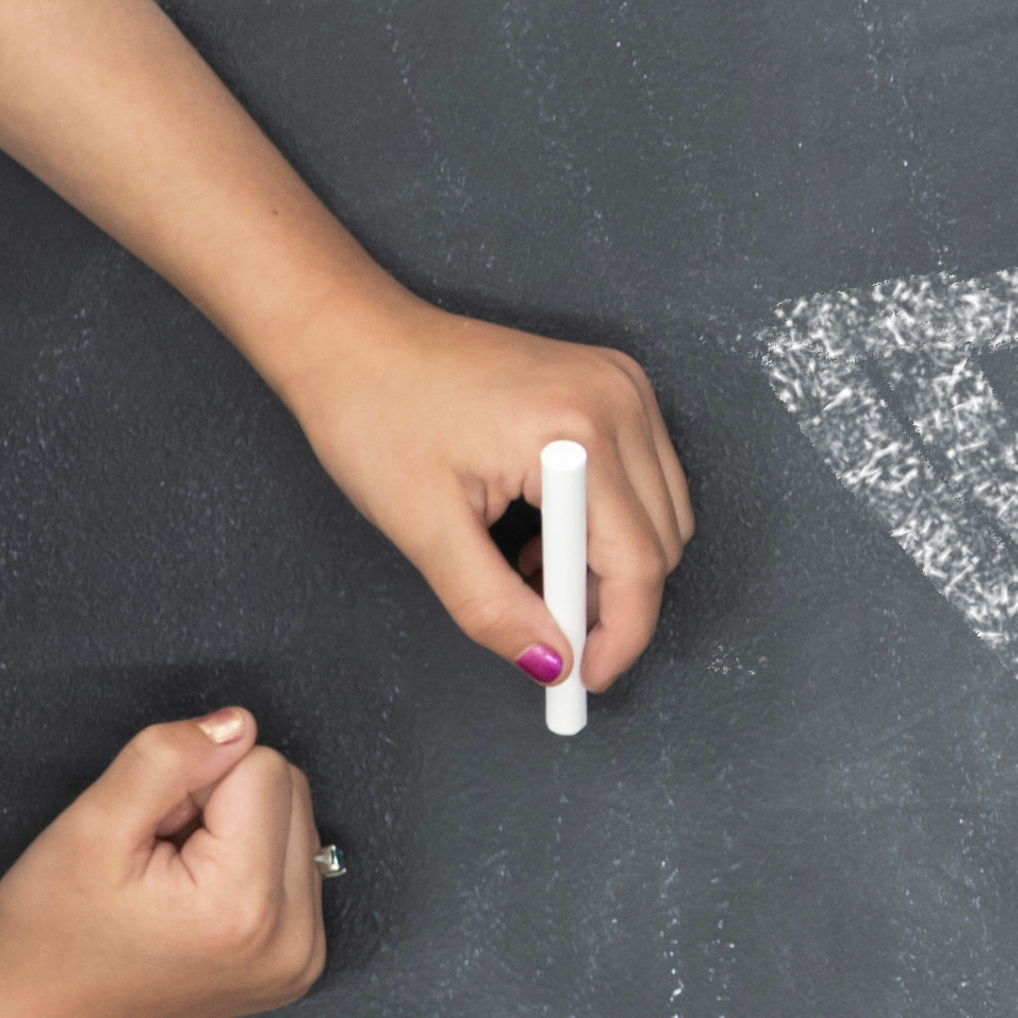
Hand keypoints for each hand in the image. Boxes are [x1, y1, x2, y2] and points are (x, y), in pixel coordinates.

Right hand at [0, 711, 324, 1017]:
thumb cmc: (49, 935)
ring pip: (294, 821)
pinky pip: (294, 865)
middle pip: (289, 790)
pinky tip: (194, 901)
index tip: (149, 834)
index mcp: (247, 907)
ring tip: (171, 882)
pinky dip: (245, 865)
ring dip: (232, 832)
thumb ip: (167, 758)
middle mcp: (294, 940)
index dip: (192, 782)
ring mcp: (302, 957)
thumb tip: (237, 723)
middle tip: (155, 856)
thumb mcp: (89, 825)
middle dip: (218, 804)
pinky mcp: (299, 961)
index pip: (262, 765)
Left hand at [279, 298, 689, 696]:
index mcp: (577, 430)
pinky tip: (544, 535)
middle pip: (664, 541)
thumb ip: (493, 606)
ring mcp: (624, 385)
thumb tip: (550, 663)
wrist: (352, 337)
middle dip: (613, 602)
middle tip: (550, 635)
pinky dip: (607, 525)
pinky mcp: (615, 384)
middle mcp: (619, 399)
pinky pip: (645, 480)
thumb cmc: (376, 413)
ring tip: (532, 575)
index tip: (585, 679)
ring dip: (611, 564)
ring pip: (664, 515)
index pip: (639, 561)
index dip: (618, 635)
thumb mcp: (424, 528)